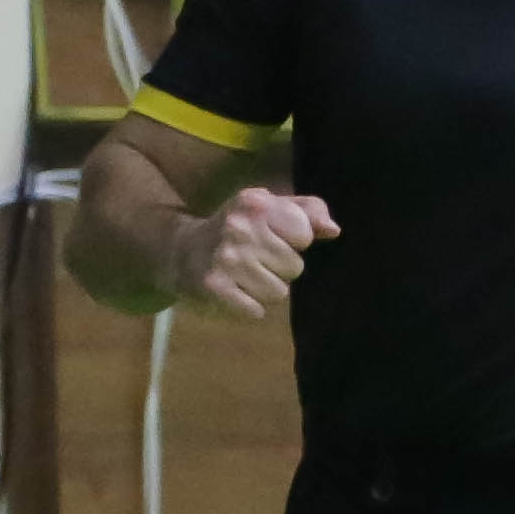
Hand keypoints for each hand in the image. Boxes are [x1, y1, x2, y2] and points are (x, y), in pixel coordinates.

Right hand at [171, 187, 332, 320]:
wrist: (181, 250)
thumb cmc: (240, 228)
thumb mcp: (271, 207)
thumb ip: (309, 211)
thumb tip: (333, 230)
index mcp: (256, 203)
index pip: (305, 234)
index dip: (295, 241)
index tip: (274, 237)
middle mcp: (239, 227)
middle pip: (294, 267)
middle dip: (280, 268)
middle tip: (255, 259)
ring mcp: (225, 258)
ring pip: (278, 292)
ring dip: (265, 288)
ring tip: (245, 275)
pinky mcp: (214, 287)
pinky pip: (256, 311)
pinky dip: (249, 307)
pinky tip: (234, 291)